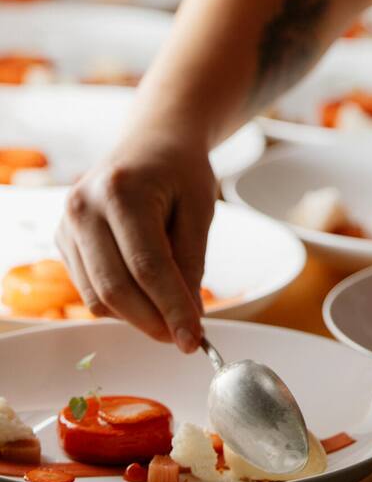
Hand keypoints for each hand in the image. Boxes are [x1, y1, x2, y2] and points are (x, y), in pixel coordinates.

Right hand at [56, 130, 216, 352]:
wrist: (151, 142)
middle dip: (153, 321)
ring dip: (136, 316)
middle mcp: (84, 208)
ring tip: (170, 314)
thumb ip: (192, 262)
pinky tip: (146, 294)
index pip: (147, 266)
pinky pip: (89, 288)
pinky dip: (119, 302)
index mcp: (122, 191)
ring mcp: (66, 224)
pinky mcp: (62, 240)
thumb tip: (188, 319)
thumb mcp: (200, 208)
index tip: (193, 339)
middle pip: (116, 287)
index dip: (171, 308)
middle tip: (184, 338)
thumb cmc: (180, 169)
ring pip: (97, 296)